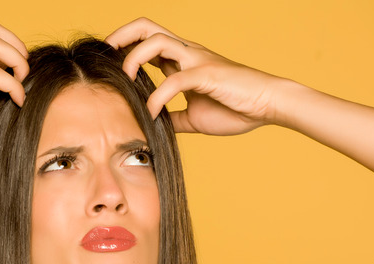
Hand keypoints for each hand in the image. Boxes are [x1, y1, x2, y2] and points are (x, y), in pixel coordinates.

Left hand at [105, 18, 285, 135]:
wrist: (268, 105)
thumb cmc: (236, 108)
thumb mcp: (194, 117)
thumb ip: (172, 117)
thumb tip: (153, 126)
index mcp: (183, 60)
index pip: (147, 41)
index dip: (124, 47)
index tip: (108, 64)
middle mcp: (187, 53)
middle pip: (147, 27)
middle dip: (121, 36)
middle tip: (105, 56)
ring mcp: (196, 60)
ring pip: (157, 41)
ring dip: (134, 58)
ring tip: (126, 80)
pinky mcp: (206, 74)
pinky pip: (175, 80)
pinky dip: (157, 97)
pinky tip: (150, 113)